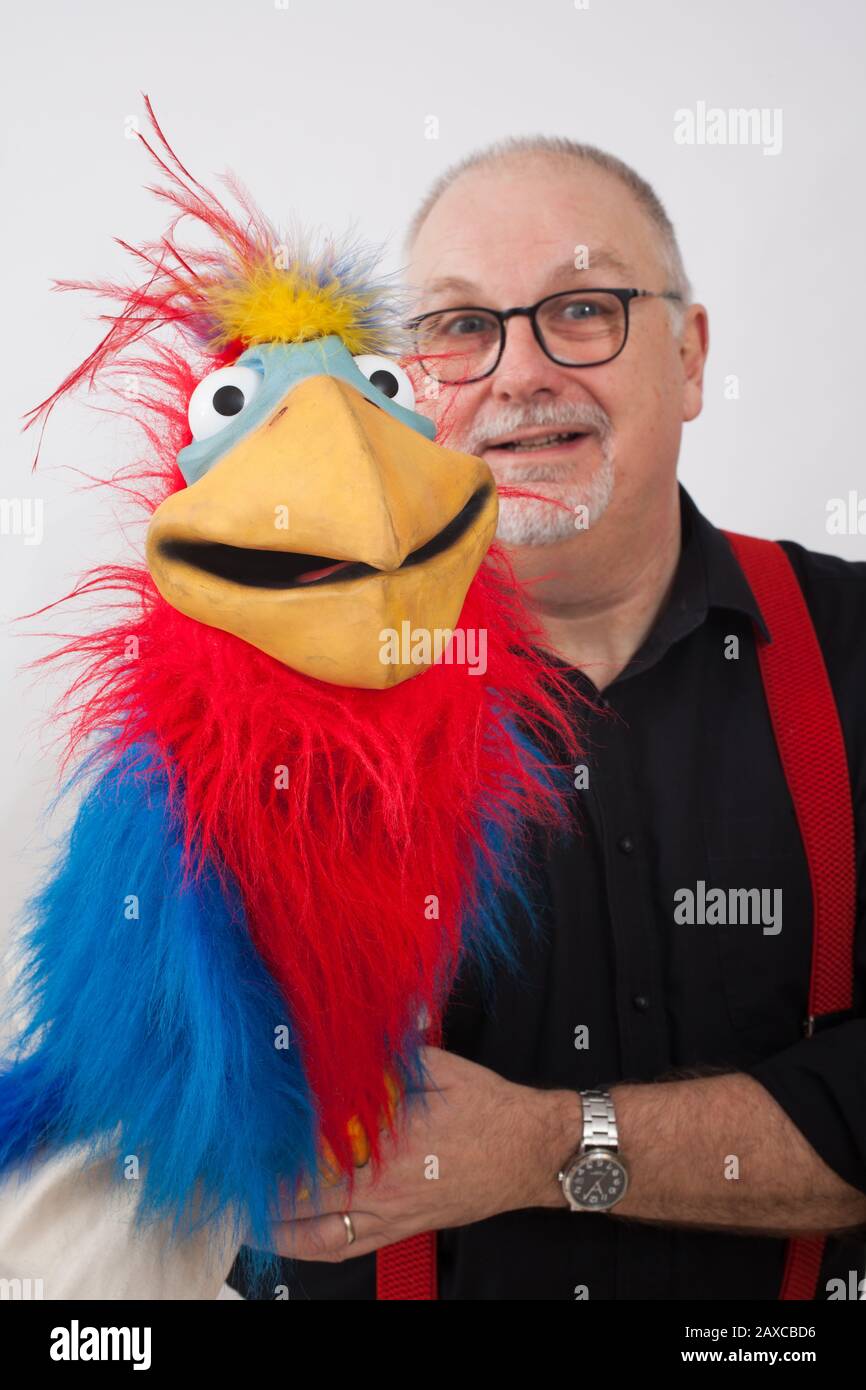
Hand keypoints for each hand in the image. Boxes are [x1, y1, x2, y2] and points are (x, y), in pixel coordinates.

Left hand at [265, 1046, 581, 1261]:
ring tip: (236, 1198)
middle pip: (304, 1183)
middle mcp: (383, 1180)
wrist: (533, 1152)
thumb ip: (388, 1057)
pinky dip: (303, 1244)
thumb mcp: (438, 1066)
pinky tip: (280, 1235)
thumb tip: (348, 1039)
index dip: (274, 1133)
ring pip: (314, 1222)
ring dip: (272, 1212)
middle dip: (262, 1172)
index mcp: (388, 1135)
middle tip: (228, 1160)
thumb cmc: (491, 1109)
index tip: (245, 1121)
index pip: (314, 1139)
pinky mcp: (399, 1228)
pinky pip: (340, 1247)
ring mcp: (389, 1210)